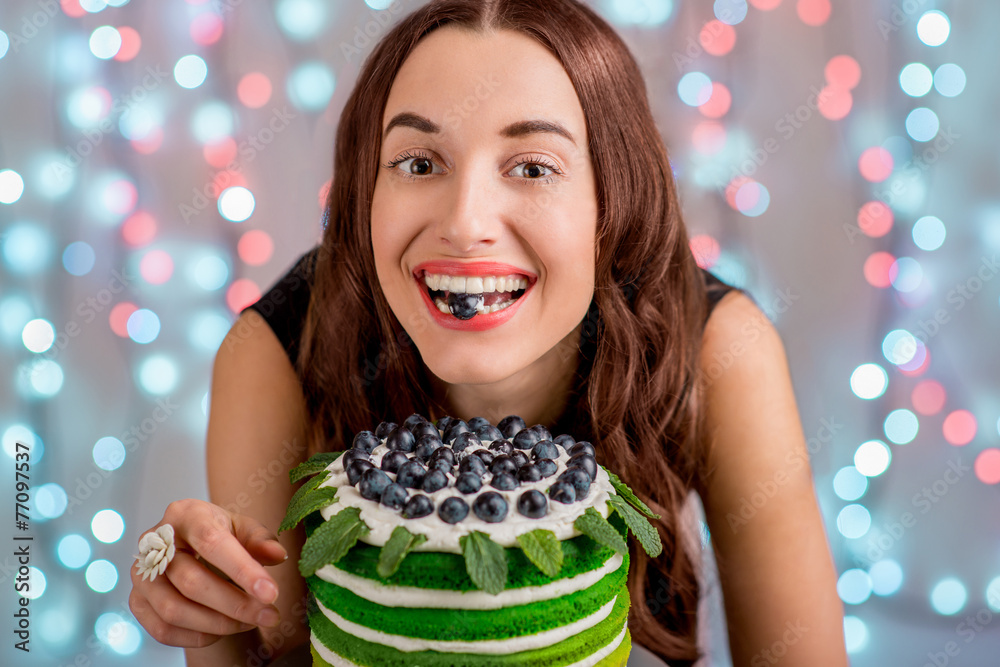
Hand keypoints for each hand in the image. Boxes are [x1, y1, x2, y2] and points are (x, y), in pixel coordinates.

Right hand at [128, 499, 287, 647]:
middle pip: (192, 582)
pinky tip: (223, 629)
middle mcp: (154, 542)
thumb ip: (261, 541)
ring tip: (250, 621)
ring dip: (219, 624)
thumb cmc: (221, 534)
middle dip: (236, 604)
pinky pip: (164, 630)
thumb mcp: (243, 529)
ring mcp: (141, 574)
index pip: (212, 542)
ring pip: (174, 610)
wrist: (191, 547)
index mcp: (185, 514)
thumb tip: (278, 555)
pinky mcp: (137, 601)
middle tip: (270, 616)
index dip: (242, 570)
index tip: (271, 593)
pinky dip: (198, 636)